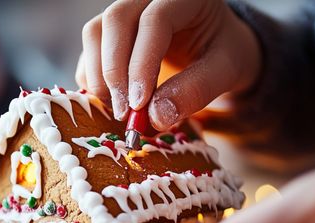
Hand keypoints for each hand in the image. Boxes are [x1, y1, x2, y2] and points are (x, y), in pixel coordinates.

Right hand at [76, 0, 260, 127]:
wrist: (214, 47)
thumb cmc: (221, 53)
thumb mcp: (225, 70)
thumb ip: (197, 90)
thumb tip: (155, 117)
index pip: (154, 21)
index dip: (141, 64)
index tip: (138, 105)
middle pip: (116, 20)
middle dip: (115, 70)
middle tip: (124, 112)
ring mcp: (126, 12)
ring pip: (95, 32)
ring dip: (98, 75)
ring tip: (117, 110)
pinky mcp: (109, 34)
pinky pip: (89, 51)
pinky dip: (93, 79)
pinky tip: (111, 102)